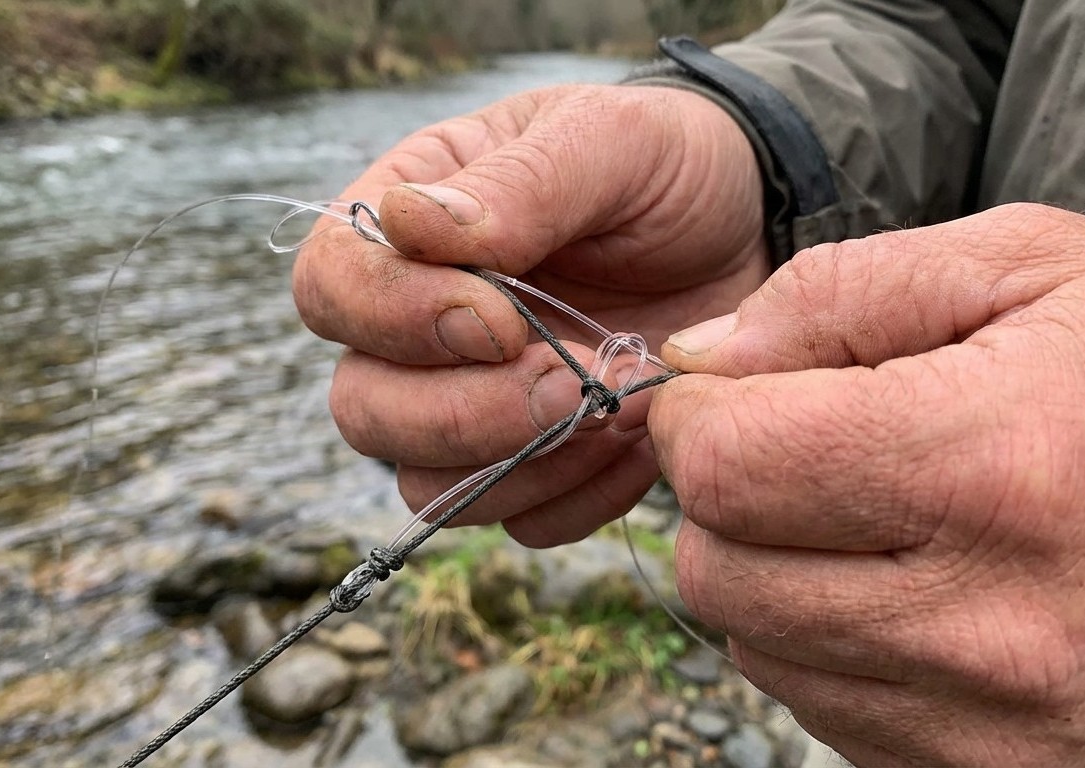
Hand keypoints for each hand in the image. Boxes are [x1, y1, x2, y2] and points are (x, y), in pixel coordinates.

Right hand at [292, 84, 769, 545]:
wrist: (752, 228)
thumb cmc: (667, 164)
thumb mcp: (611, 140)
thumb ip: (520, 184)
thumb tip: (410, 224)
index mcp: (411, 227)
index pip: (332, 287)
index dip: (395, 319)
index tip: (500, 318)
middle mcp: (421, 325)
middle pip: (365, 407)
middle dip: (466, 412)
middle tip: (573, 380)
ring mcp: (474, 404)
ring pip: (428, 486)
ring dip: (526, 464)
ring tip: (625, 407)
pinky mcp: (538, 465)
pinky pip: (522, 523)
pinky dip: (581, 497)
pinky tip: (644, 442)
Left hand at [650, 204, 1084, 764]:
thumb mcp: (1030, 260)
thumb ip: (839, 292)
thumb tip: (699, 359)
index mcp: (1000, 462)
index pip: (735, 468)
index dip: (697, 418)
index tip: (725, 393)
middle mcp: (997, 618)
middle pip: (722, 573)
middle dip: (726, 496)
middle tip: (792, 445)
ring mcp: (1003, 722)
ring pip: (759, 649)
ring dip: (773, 570)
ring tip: (864, 511)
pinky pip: (826, 712)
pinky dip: (827, 643)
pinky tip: (901, 583)